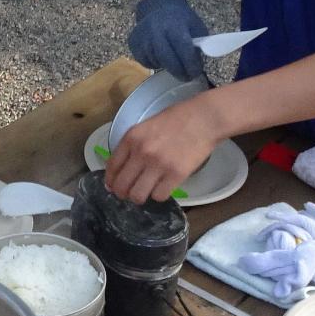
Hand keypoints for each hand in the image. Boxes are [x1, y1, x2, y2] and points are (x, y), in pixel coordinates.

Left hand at [104, 91, 224, 202]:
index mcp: (131, 138)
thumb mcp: (146, 126)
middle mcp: (141, 152)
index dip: (110, 182)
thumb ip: (132, 145)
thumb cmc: (176, 119)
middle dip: (123, 194)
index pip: (112, 167)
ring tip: (147, 192)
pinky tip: (163, 188)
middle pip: (122, 186)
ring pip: (138, 195)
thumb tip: (120, 169)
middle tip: (130, 194)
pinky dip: (159, 195)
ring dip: (140, 197)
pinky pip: (159, 196)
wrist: (204, 118)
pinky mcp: (176, 175)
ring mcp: (159, 165)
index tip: (113, 187)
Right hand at [126, 0, 208, 81]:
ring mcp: (142, 36)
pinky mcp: (133, 43)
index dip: (190, 64)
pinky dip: (155, 63)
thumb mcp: (196, 27)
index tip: (196, 72)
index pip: (183, 48)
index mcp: (174, 24)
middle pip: (167, 58)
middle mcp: (156, 29)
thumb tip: (197, 66)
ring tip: (173, 61)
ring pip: (156, 61)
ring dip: (167, 66)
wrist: (159, 7)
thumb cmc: (181, 19)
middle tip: (186, 77)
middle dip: (179, 71)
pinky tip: (160, 56)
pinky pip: (145, 61)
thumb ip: (200, 44)